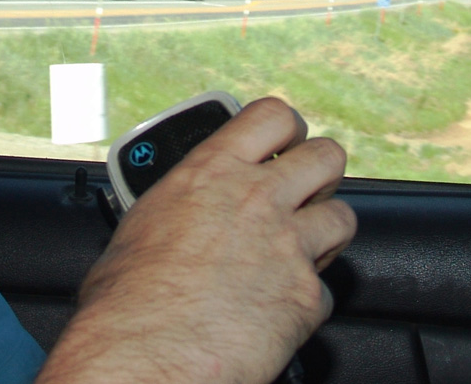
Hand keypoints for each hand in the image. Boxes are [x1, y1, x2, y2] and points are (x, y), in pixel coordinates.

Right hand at [36, 98, 355, 383]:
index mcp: (211, 171)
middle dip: (319, 172)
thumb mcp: (144, 219)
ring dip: (325, 230)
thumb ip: (181, 200)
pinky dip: (305, 297)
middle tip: (301, 191)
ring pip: (343, 216)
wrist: (145, 354)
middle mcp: (257, 199)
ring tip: (298, 248)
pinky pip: (325, 287)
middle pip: (326, 156)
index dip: (285, 128)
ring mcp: (289, 247)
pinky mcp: (306, 297)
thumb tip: (179, 208)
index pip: (272, 115)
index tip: (281, 142)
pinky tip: (276, 305)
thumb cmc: (127, 296)